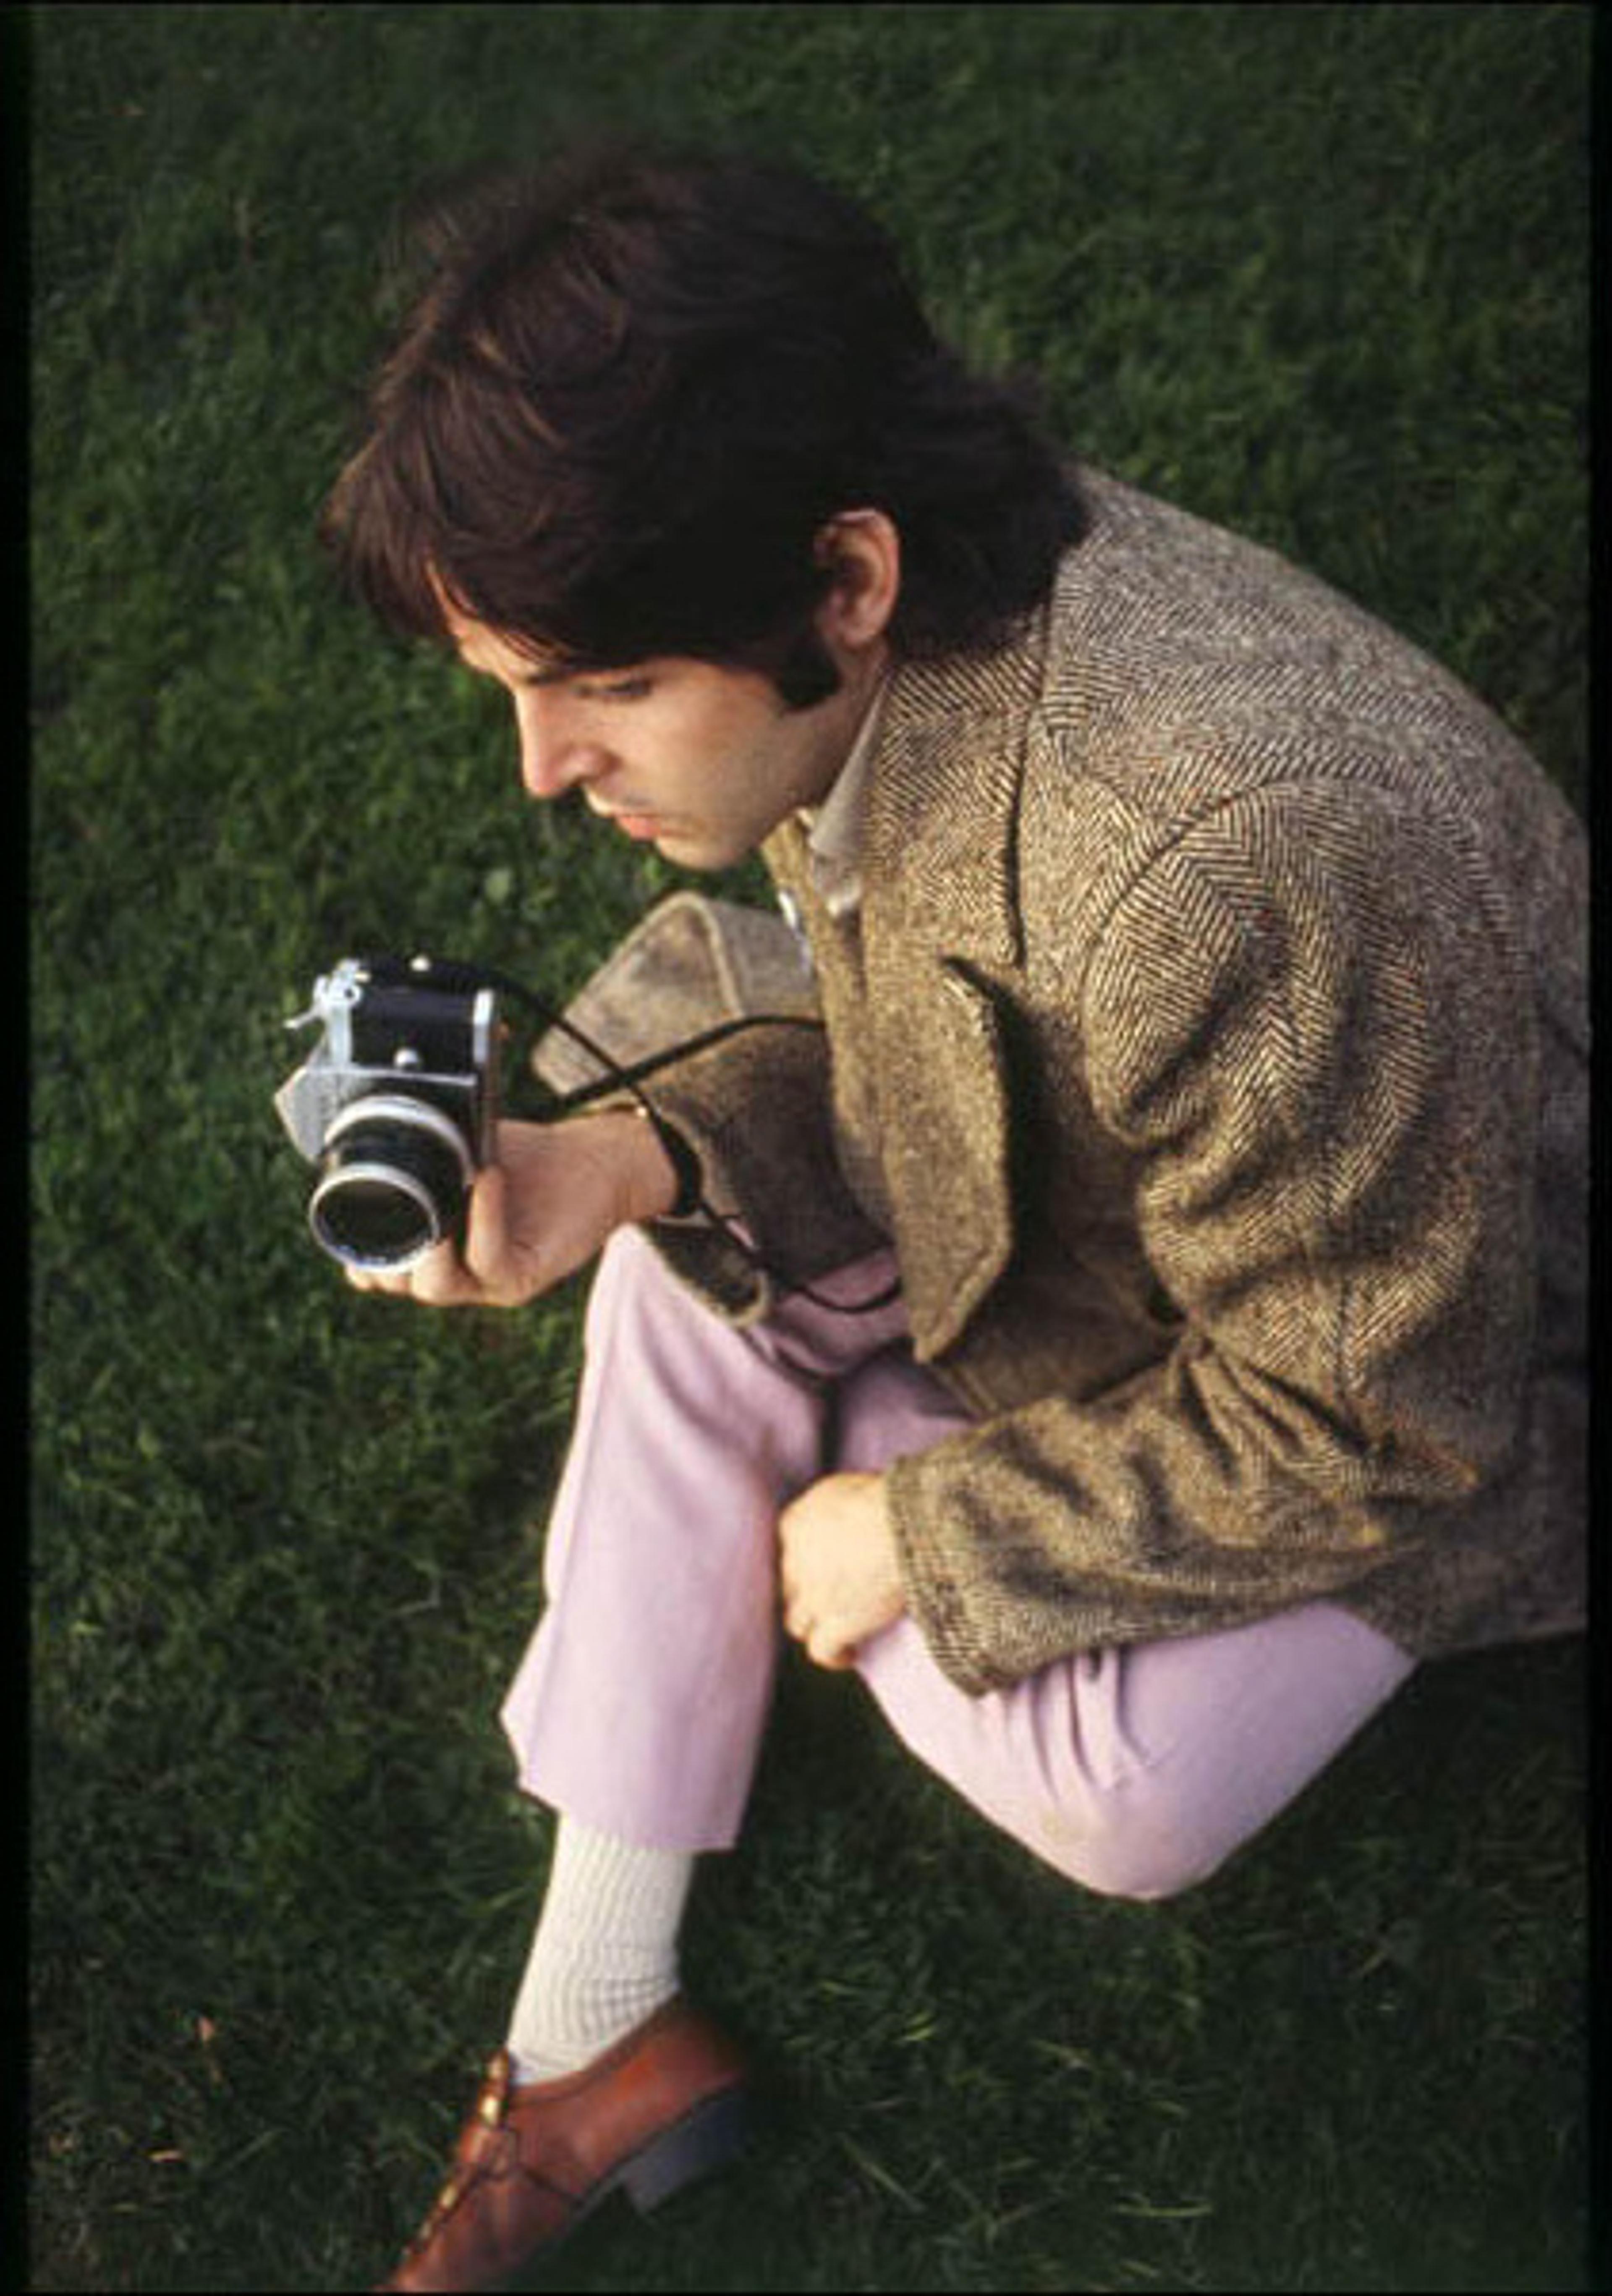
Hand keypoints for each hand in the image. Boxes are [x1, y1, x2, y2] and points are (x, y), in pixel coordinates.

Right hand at [342, 1110, 675, 1308]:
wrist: (588, 1163)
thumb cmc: (523, 1160)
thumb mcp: (461, 1153)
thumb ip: (425, 1155)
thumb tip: (377, 1121)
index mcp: (436, 1251)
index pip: (382, 1273)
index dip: (360, 1258)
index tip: (347, 1224)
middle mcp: (460, 1274)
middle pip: (402, 1284)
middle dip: (384, 1256)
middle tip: (390, 1209)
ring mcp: (490, 1283)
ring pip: (437, 1286)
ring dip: (426, 1245)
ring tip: (432, 1199)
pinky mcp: (523, 1277)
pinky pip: (489, 1258)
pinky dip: (481, 1218)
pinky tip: (482, 1180)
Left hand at [778, 1472, 905, 1669]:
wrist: (906, 1524)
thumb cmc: (893, 1497)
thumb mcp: (855, 1487)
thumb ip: (839, 1507)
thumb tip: (852, 1518)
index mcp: (796, 1521)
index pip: (790, 1549)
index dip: (807, 1562)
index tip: (827, 1568)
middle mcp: (796, 1558)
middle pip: (791, 1586)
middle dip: (807, 1594)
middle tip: (833, 1600)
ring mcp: (813, 1594)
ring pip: (797, 1621)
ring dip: (814, 1627)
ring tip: (836, 1632)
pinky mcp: (835, 1622)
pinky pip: (821, 1650)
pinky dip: (833, 1656)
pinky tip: (848, 1656)